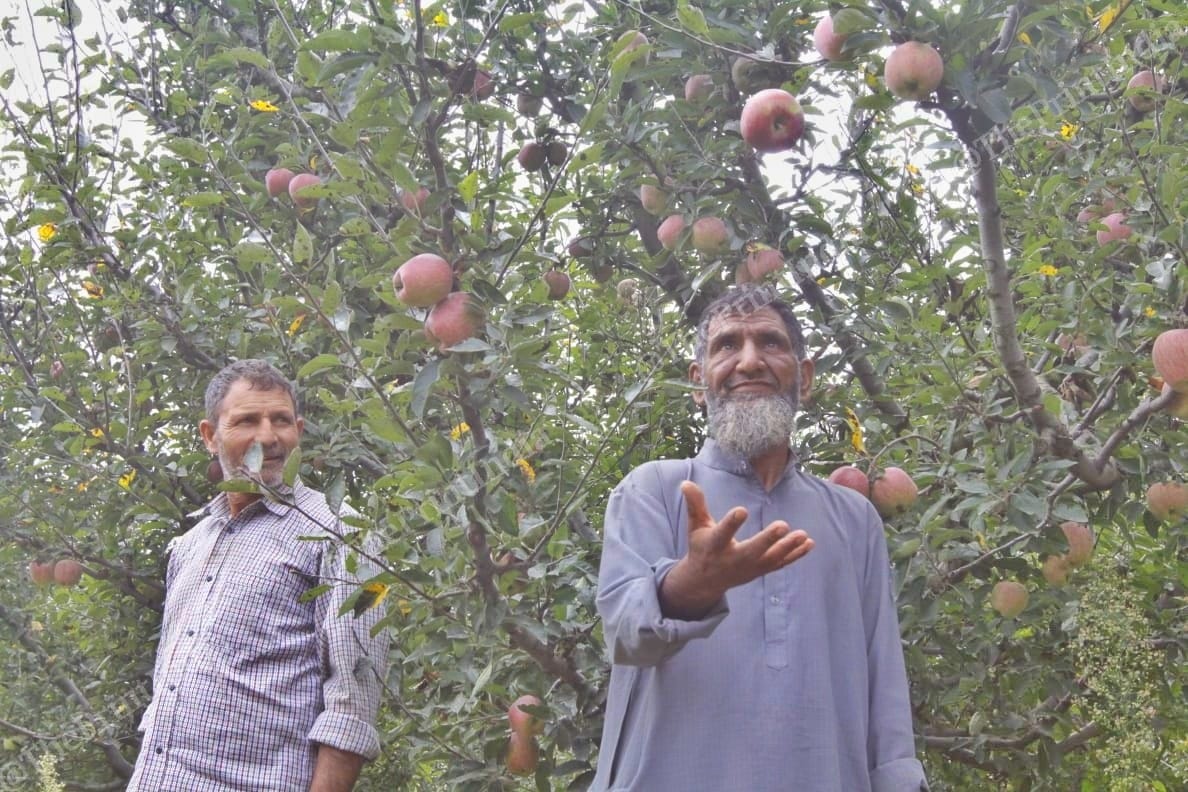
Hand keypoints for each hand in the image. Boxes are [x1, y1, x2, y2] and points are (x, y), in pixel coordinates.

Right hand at [659, 481, 813, 619]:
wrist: (706, 580)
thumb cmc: (701, 546)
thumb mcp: (695, 526)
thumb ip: (695, 505)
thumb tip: (686, 482)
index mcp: (714, 546)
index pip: (722, 534)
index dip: (731, 523)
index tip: (742, 510)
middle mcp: (733, 559)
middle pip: (752, 551)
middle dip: (767, 540)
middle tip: (783, 525)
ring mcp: (749, 567)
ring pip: (770, 559)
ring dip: (788, 548)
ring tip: (803, 535)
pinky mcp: (760, 570)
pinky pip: (780, 564)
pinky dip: (795, 555)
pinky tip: (809, 543)